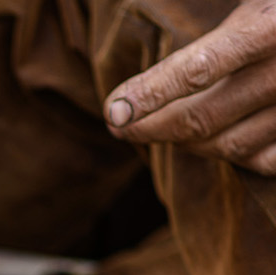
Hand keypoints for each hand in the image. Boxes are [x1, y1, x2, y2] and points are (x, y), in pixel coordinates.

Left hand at [106, 0, 275, 174]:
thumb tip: (146, 91)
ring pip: (229, 145)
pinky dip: (236, 157)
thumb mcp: (260, 5)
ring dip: (187, 144)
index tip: (114, 110)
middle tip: (121, 124)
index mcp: (272, 26)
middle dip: (151, 127)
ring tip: (163, 130)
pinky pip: (266, 161)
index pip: (197, 69)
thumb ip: (216, 42)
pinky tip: (217, 141)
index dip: (150, 93)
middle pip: (203, 117)